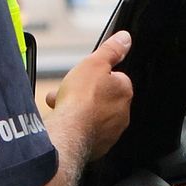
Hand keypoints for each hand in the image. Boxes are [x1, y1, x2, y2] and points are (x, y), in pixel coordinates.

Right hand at [49, 30, 133, 158]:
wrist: (69, 132)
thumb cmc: (81, 99)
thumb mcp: (95, 63)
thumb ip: (111, 50)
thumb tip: (125, 39)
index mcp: (124, 91)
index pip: (113, 78)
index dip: (95, 75)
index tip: (84, 76)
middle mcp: (122, 113)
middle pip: (101, 97)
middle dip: (83, 93)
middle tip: (68, 92)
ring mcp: (111, 131)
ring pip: (93, 115)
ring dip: (78, 110)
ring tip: (60, 106)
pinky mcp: (99, 146)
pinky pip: (87, 131)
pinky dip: (76, 126)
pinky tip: (64, 122)